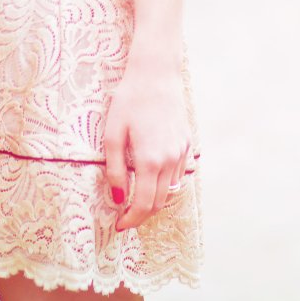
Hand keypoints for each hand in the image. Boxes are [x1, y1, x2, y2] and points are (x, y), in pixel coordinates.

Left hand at [102, 60, 191, 232]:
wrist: (156, 75)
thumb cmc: (129, 101)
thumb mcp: (112, 135)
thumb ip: (115, 170)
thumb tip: (118, 198)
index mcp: (150, 160)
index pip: (142, 204)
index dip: (130, 220)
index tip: (119, 225)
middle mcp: (170, 160)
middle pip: (159, 202)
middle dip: (141, 215)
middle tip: (125, 217)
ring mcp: (181, 152)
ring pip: (171, 190)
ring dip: (154, 200)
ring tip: (136, 200)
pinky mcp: (187, 143)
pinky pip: (178, 174)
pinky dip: (166, 184)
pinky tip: (152, 179)